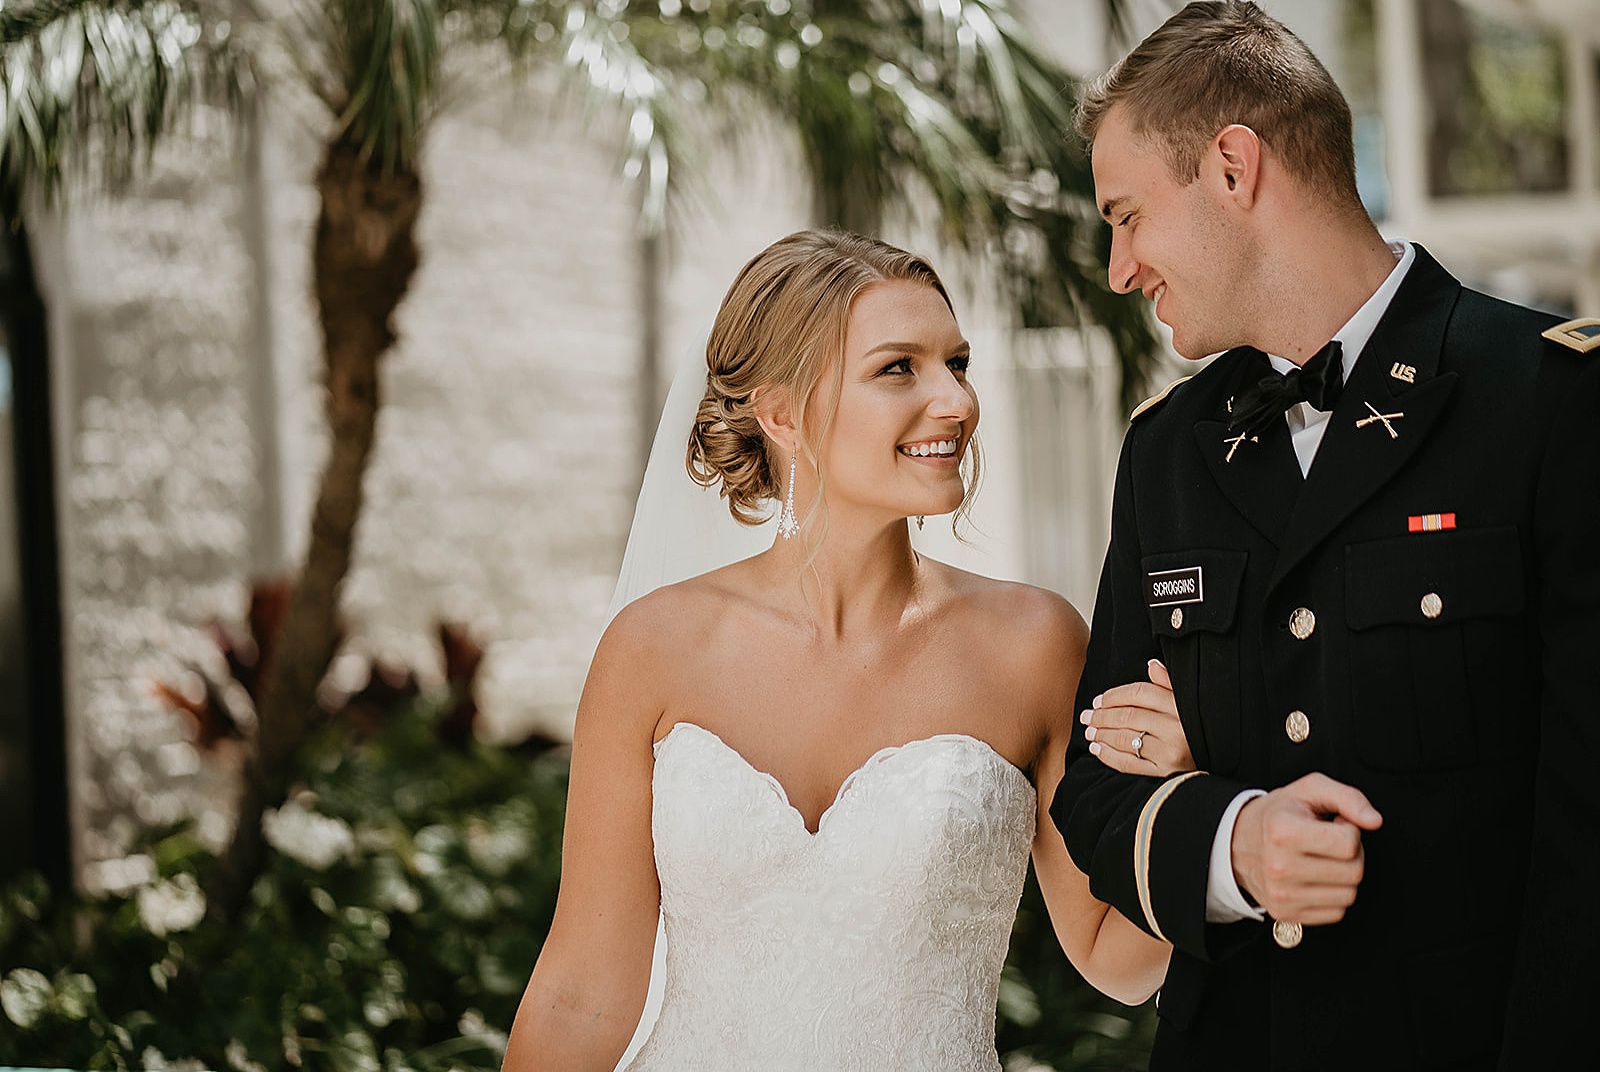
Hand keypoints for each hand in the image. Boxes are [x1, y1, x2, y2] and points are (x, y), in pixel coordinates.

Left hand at [1081, 659, 1195, 775]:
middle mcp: (1177, 728)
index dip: (1115, 695)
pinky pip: (1129, 763)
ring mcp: (1171, 752)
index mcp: (1182, 706)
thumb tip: (1151, 664)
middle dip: (1102, 715)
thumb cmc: (1200, 731)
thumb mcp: (1191, 704)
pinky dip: (1108, 755)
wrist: (1220, 769)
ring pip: (1125, 738)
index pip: (1141, 692)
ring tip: (1089, 731)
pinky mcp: (1165, 774)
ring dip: (1102, 734)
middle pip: (1129, 715)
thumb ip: (1169, 685)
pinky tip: (1097, 749)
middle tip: (1087, 716)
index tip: (1099, 700)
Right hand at [1230, 773, 1382, 925]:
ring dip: (1343, 876)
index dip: (1349, 829)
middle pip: (1353, 872)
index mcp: (1283, 832)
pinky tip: (1317, 878)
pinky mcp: (1286, 913)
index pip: (1349, 842)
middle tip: (1330, 843)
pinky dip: (1333, 895)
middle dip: (1351, 855)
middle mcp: (1279, 866)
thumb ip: (1347, 797)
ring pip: (1349, 895)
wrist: (1236, 843)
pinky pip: (1337, 912)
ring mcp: (1281, 894)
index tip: (1332, 824)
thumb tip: (1374, 821)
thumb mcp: (1309, 790)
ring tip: (1323, 860)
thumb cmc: (1278, 814)